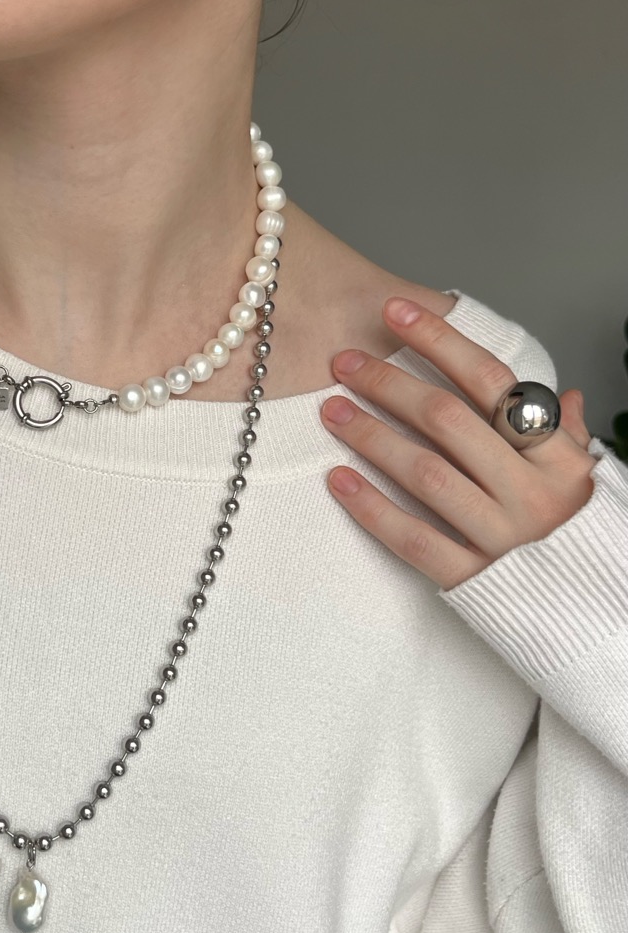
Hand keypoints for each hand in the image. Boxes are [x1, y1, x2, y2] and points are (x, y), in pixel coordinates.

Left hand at [319, 296, 596, 590]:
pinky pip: (415, 539)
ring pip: (426, 473)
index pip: (492, 381)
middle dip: (390, 384)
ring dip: (372, 437)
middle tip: (344, 363)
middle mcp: (531, 491)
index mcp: (557, 456)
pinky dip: (372, 508)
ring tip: (332, 411)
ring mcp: (503, 538)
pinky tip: (337, 480)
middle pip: (448, 420)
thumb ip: (565, 436)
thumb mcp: (588, 481)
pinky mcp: (475, 580)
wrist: (602, 620)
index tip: (394, 312)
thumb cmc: (585, 540)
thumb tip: (563, 394)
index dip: (440, 340)